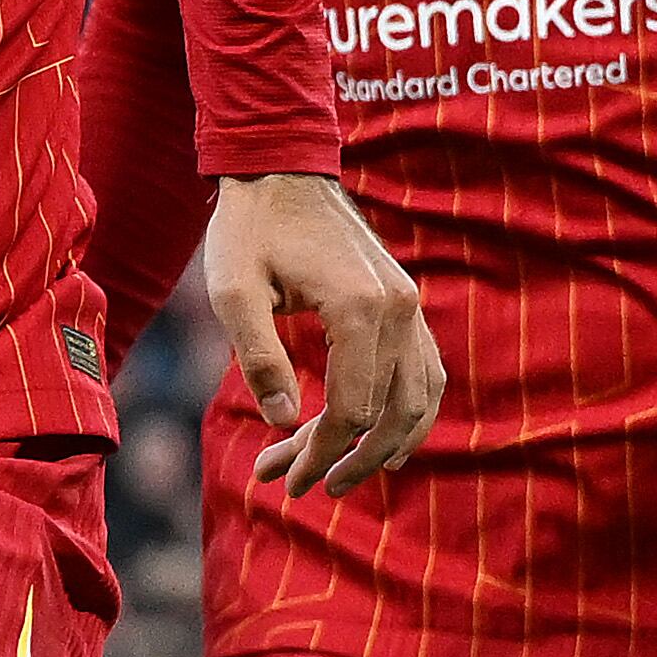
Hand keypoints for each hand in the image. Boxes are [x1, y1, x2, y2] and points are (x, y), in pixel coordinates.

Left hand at [206, 172, 443, 494]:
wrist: (279, 169)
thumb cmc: (248, 229)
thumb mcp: (232, 292)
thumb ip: (257, 358)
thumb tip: (285, 422)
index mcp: (359, 308)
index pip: (351, 408)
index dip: (318, 454)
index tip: (283, 481)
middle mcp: (399, 309)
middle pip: (389, 414)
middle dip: (345, 460)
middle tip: (298, 487)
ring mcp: (409, 306)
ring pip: (417, 400)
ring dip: (381, 446)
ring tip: (338, 475)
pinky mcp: (405, 303)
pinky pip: (423, 373)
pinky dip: (406, 413)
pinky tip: (375, 439)